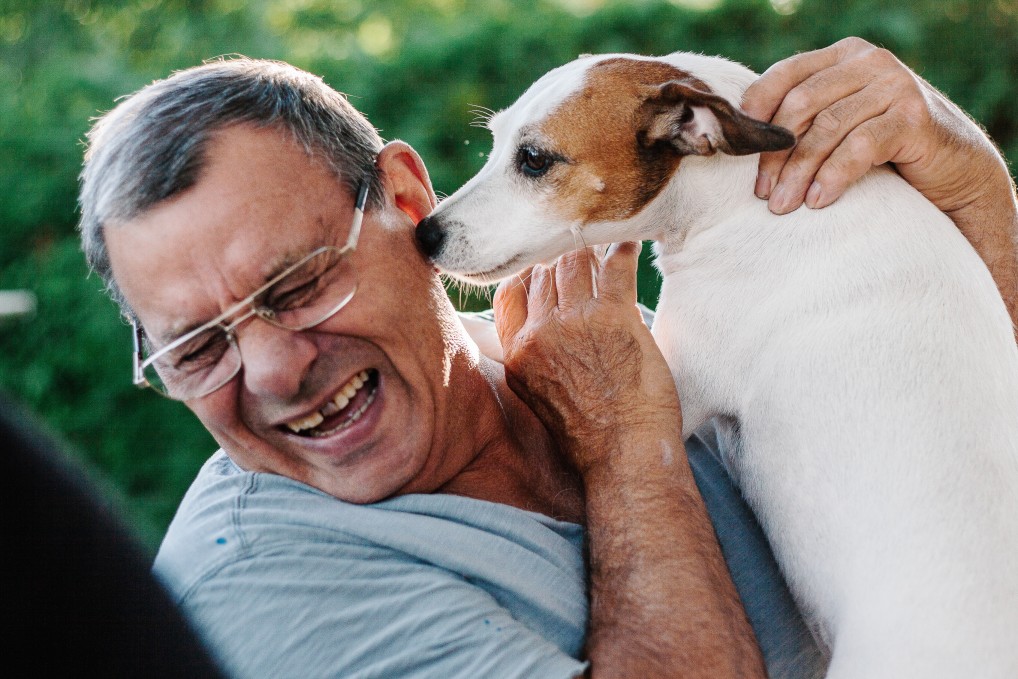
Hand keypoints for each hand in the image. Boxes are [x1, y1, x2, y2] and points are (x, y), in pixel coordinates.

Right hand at [493, 243, 680, 474]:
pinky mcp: (614, 317)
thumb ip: (529, 357)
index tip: (543, 269)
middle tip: (582, 250)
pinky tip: (628, 244)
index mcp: (519, 352)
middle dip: (562, 259)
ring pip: (575, 261)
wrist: (623, 455)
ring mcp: (577, 321)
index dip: (526, 274)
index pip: (508, 292)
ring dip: (591, 251)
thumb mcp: (535, 396)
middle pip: (543, 272)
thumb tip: (534, 328)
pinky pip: (615, 266)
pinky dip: (622, 251)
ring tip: (604, 244)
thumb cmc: (587, 434)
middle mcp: (542, 332)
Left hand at [743, 36, 1017, 339]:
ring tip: (782, 206)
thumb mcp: (839, 126)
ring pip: (827, 128)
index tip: (734, 153)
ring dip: (799, 172)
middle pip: (800, 105)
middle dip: (774, 154)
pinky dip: (833, 177)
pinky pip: (860, 147)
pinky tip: (818, 202)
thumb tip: (739, 142)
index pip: (782, 76)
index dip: (754, 114)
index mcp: (841, 56)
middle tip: (761, 194)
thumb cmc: (883, 151)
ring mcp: (894, 84)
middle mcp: (868, 61)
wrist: (954, 170)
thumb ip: (804, 120)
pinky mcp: (914, 116)